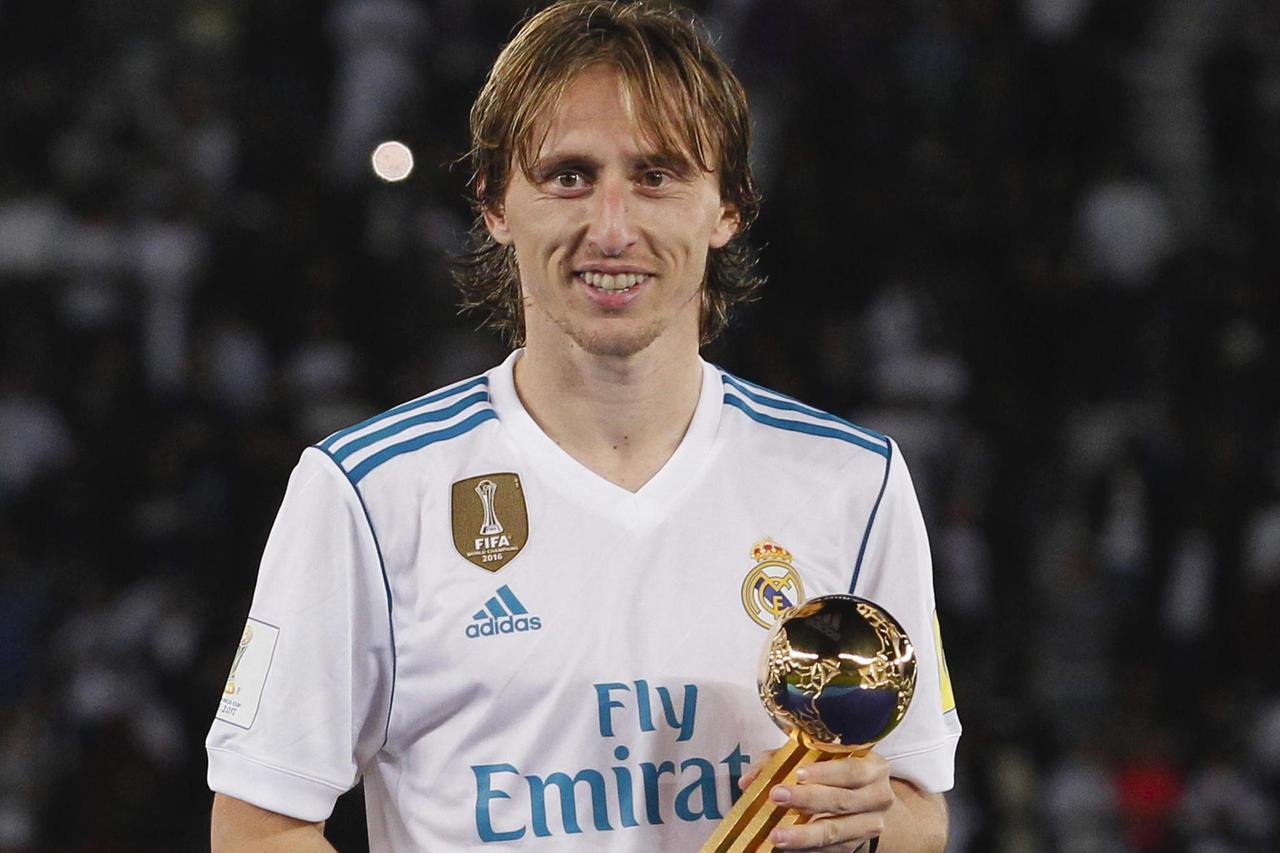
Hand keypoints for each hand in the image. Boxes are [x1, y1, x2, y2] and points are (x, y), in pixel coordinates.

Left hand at [739, 750, 892, 851]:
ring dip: (803, 835)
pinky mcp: (857, 846)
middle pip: (843, 801)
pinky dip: (806, 849)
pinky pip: (831, 850)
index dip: (826, 773)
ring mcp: (870, 825)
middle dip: (807, 800)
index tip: (798, 774)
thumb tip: (748, 780)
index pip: (851, 770)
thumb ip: (780, 761)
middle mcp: (878, 796)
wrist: (864, 797)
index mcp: (873, 767)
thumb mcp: (812, 756)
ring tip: (776, 836)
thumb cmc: (833, 768)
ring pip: (836, 832)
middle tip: (776, 797)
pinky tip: (785, 848)